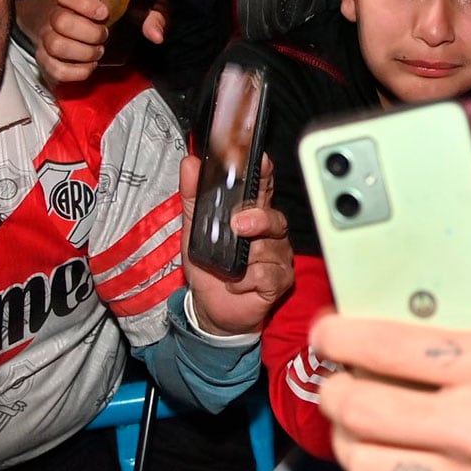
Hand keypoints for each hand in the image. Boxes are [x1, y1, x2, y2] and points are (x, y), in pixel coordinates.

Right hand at [34, 0, 167, 84]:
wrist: (80, 27)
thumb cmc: (111, 15)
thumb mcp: (137, 8)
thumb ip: (151, 15)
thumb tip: (156, 35)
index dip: (83, 3)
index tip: (104, 13)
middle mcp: (54, 16)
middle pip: (61, 21)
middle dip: (89, 33)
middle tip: (104, 36)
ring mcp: (47, 38)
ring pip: (55, 45)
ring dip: (82, 53)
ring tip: (98, 52)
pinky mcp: (47, 60)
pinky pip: (54, 69)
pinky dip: (76, 72)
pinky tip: (90, 67)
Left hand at [178, 155, 292, 335]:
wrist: (211, 310)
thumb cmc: (209, 268)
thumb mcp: (194, 230)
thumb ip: (193, 196)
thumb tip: (190, 163)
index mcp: (251, 214)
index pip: (262, 187)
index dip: (264, 173)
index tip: (261, 161)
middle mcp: (269, 233)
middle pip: (274, 216)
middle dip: (259, 218)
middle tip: (239, 225)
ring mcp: (277, 256)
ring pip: (270, 247)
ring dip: (246, 258)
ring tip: (229, 268)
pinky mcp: (279, 280)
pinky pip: (268, 274)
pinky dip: (246, 280)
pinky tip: (236, 284)